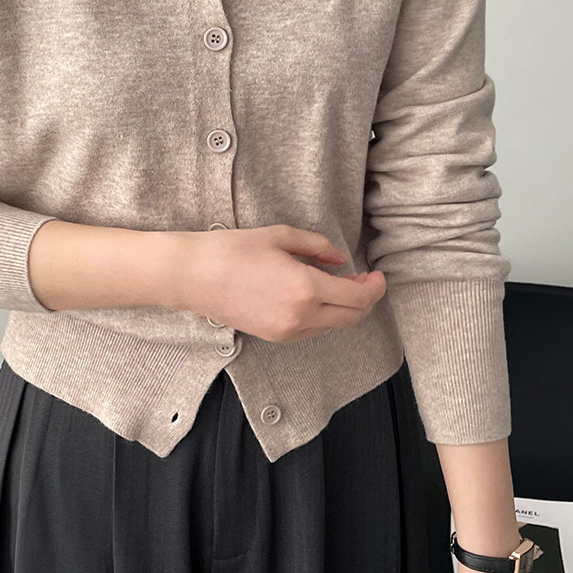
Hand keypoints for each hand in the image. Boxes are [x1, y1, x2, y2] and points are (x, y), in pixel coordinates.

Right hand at [176, 223, 385, 342]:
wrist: (193, 276)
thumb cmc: (232, 250)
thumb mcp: (280, 236)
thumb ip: (318, 246)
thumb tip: (341, 259)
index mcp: (305, 287)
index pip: (358, 297)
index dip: (375, 287)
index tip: (378, 276)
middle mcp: (301, 316)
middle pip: (352, 317)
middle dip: (365, 300)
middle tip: (365, 280)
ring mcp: (287, 331)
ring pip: (333, 326)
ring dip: (345, 308)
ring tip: (340, 285)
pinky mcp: (275, 337)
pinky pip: (313, 330)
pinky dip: (324, 316)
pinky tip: (317, 296)